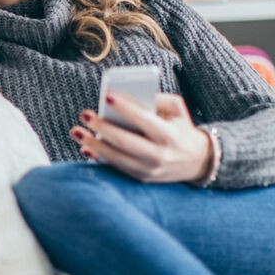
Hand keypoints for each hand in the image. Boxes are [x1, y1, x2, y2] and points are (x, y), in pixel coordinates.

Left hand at [70, 93, 212, 183]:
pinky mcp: (142, 179)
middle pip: (126, 141)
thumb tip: (128, 97)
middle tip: (85, 114)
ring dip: (93, 144)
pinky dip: (99, 158)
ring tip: (76, 131)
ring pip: (117, 158)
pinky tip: (85, 146)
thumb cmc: (181, 129)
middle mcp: (160, 155)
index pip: (145, 120)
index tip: (107, 96)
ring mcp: (150, 170)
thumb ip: (158, 99)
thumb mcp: (177, 111)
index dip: (125, 108)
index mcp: (170, 135)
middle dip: (102, 128)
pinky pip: (116, 168)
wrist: (198, 162)